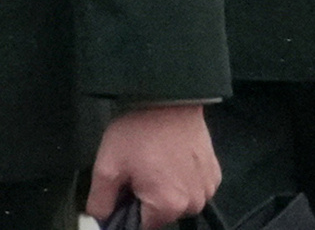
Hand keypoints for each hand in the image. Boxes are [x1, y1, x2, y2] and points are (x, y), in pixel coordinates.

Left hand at [86, 103, 219, 228]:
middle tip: (136, 169)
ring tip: (154, 161)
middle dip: (147, 198)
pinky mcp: (215, 173)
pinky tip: (171, 157)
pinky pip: (194, 186)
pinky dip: (182, 178)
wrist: (168, 97)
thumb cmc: (138, 131)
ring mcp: (207, 188)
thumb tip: (99, 219)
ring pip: (179, 201)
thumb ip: (101, 200)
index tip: (124, 188)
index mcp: (168, 207)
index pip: (142, 226)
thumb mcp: (107, 166)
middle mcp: (193, 203)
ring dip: (166, 188)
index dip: (128, 209)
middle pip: (162, 214)